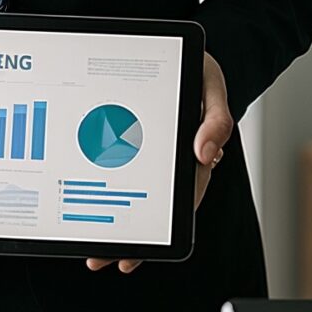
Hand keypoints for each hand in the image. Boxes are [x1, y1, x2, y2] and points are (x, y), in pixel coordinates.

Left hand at [88, 52, 228, 273]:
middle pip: (155, 207)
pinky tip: (95, 215)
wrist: (183, 53)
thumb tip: (205, 153)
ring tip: (98, 252)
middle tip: (105, 258)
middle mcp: (174, 160)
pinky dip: (111, 196)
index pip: (177, 200)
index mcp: (193, 153)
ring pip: (138, 196)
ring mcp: (155, 156)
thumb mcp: (211, 85)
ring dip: (119, 225)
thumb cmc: (196, 69)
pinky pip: (124, 174)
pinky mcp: (136, 146)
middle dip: (131, 238)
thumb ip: (216, 119)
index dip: (160, 231)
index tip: (137, 252)